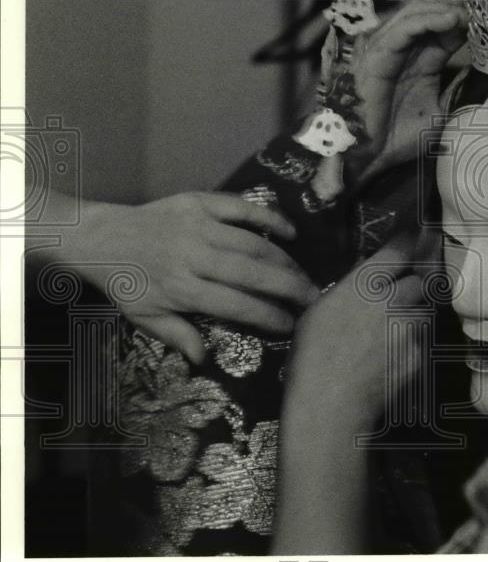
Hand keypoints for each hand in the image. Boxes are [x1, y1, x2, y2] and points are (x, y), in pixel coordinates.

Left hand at [57, 192, 317, 362]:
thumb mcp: (145, 317)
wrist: (100, 237)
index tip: (291, 324)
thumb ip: (178, 335)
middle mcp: (193, 256)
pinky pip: (242, 208)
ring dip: (284, 259)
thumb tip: (205, 358)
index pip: (235, 305)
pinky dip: (269, 218)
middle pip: (252, 273)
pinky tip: (290, 232)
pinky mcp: (199, 202)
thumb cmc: (126, 282)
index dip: (268, 316)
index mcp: (180, 288)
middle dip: (289, 287)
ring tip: (303, 274)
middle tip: (313, 298)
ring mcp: (198, 225)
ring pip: (253, 243)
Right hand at [284, 237, 424, 420]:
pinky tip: (392, 358)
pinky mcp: (421, 355)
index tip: (418, 237)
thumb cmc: (311, 356)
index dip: (412, 241)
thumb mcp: (319, 310)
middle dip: (415, 286)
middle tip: (402, 296)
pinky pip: (423, 342)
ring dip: (415, 316)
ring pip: (424, 312)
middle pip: (421, 280)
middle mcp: (395, 298)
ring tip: (394, 332)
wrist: (329, 404)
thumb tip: (366, 276)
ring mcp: (412, 328)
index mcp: (366, 282)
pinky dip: (413, 345)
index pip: (402, 248)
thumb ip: (350, 288)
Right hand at [349, 0, 467, 176]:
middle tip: (484, 2)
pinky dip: (427, 21)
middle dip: (458, 3)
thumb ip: (456, 89)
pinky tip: (452, 19)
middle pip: (430, 11)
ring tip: (472, 10)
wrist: (367, 157)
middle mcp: (402, 48)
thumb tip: (486, 74)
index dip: (467, 17)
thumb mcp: (439, 111)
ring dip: (446, 8)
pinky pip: (403, 30)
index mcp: (418, 59)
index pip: (444, 27)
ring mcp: (387, 49)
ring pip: (416, 14)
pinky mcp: (376, 55)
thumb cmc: (397, 138)